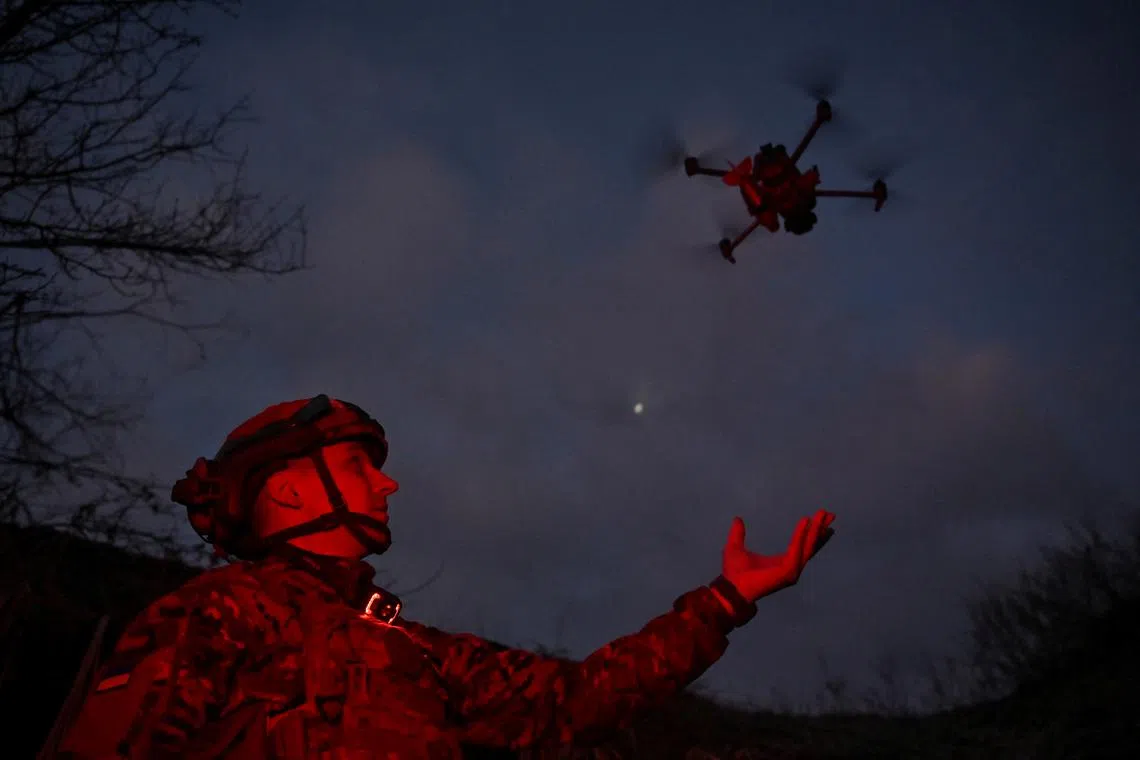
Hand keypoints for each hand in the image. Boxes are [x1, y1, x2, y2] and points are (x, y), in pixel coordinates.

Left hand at [721, 510, 835, 602]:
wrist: (731, 587)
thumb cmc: (734, 572)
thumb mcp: (735, 546)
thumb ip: (738, 533)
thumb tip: (737, 519)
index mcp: (782, 562)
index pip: (802, 545)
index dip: (812, 531)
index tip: (819, 517)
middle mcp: (791, 566)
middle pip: (811, 545)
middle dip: (821, 529)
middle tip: (831, 514)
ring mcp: (791, 570)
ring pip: (808, 546)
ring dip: (816, 530)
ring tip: (823, 515)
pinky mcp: (788, 571)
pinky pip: (797, 549)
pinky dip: (802, 535)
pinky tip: (806, 522)